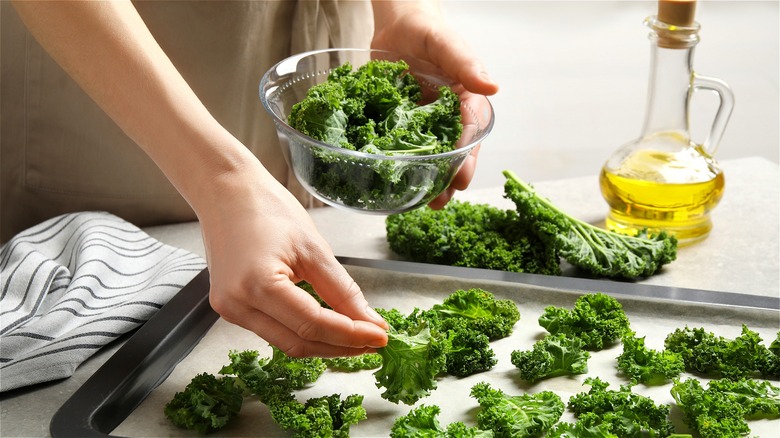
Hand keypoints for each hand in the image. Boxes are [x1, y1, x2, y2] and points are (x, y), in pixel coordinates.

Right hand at [200, 160, 388, 357]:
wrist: (226, 192)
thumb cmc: (268, 209)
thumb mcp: (314, 247)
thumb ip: (342, 290)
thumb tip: (370, 322)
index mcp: (259, 286)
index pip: (314, 325)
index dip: (351, 336)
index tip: (380, 337)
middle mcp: (237, 305)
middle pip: (299, 343)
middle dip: (340, 346)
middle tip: (374, 340)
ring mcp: (229, 310)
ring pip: (286, 343)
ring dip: (323, 344)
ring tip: (355, 336)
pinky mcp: (229, 309)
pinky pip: (272, 331)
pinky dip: (302, 332)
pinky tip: (326, 326)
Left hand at [371, 0, 498, 208]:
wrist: (397, 25)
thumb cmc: (426, 30)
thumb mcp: (446, 43)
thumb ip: (465, 63)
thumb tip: (491, 87)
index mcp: (466, 100)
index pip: (470, 134)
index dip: (466, 158)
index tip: (461, 179)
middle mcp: (448, 116)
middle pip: (452, 153)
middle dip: (448, 179)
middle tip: (439, 202)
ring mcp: (424, 122)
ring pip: (429, 157)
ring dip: (427, 180)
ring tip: (420, 203)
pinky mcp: (401, 124)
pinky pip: (402, 147)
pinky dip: (400, 165)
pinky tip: (393, 182)